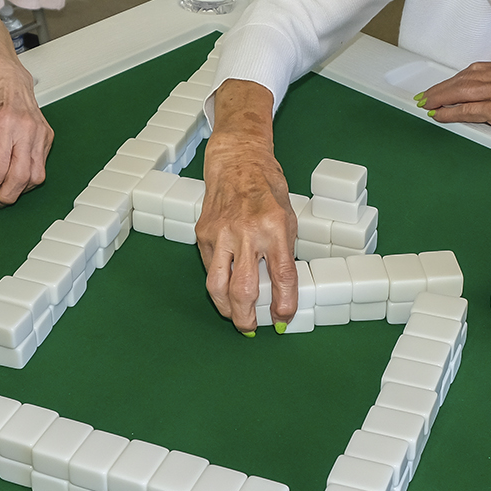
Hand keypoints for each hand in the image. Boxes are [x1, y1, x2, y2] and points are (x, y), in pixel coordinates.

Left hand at [0, 56, 50, 210]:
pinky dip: (28, 177)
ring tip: (4, 190)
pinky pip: (41, 166)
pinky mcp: (47, 137)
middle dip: (5, 195)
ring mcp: (39, 134)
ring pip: (35, 176)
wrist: (9, 78)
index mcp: (3, 125)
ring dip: (19, 189)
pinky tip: (17, 176)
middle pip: (19, 178)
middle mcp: (25, 130)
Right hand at [200, 132, 296, 333]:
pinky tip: (225, 287)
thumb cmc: (267, 189)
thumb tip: (279, 291)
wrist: (237, 162)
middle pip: (244, 289)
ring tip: (234, 317)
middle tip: (250, 328)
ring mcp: (221, 233)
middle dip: (247, 317)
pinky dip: (218, 282)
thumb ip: (283, 252)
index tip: (283, 319)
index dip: (284, 304)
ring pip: (218, 285)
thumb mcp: (288, 218)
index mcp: (275, 227)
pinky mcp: (203, 233)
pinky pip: (211, 267)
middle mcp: (247, 231)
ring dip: (226, 308)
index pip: (282, 276)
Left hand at [418, 59, 490, 156]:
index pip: (475, 70)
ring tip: (428, 104)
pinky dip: (451, 113)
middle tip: (427, 95)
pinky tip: (441, 115)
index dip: (456, 79)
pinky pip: (469, 110)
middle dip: (442, 88)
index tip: (444, 85)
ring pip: (462, 92)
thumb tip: (486, 95)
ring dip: (441, 99)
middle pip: (464, 78)